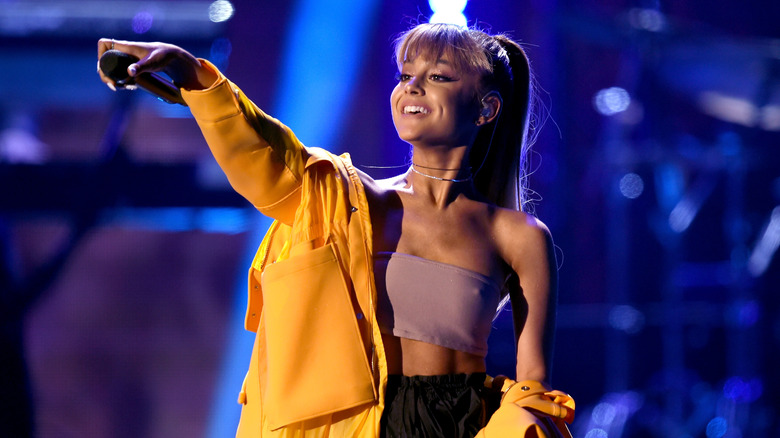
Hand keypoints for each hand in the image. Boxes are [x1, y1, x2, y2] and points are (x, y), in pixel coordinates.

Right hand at [96, 39, 216, 90]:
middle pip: (105, 60)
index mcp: (125, 47)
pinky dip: (121, 80)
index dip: (100, 54)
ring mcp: (127, 59)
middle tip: (113, 85)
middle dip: (105, 73)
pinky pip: (120, 72)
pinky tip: (127, 86)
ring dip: (112, 78)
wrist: (172, 58)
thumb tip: (130, 72)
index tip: (104, 67)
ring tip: (119, 87)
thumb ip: (141, 67)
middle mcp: (124, 52)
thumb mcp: (152, 63)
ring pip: (112, 67)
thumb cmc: (162, 56)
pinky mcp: (132, 66)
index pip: (104, 44)